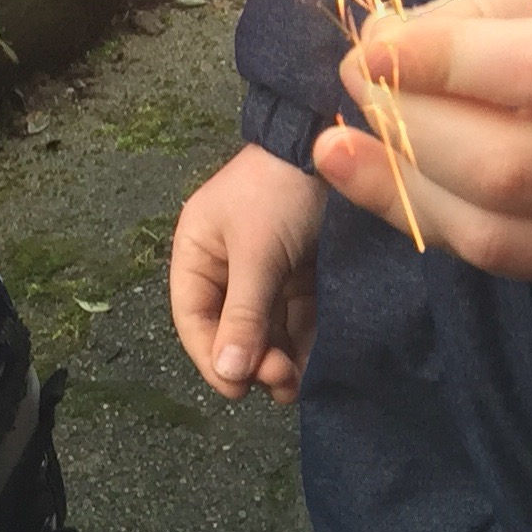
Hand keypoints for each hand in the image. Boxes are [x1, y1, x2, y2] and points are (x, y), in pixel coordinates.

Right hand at [171, 145, 325, 403]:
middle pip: (232, 329)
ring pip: (267, 328)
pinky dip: (302, 341)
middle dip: (253, 360)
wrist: (336, 141)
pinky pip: (296, 316)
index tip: (238, 390)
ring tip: (297, 381)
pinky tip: (313, 363)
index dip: (211, 357)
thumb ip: (243, 314)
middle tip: (280, 381)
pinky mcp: (300, 270)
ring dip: (279, 357)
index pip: (194, 318)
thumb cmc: (280, 191)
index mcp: (198, 251)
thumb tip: (227, 374)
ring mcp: (265, 267)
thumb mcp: (257, 251)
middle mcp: (227, 263)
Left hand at [313, 0, 531, 286]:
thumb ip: (470, 14)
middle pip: (515, 168)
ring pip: (503, 233)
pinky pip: (512, 263)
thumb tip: (375, 52)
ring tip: (344, 145)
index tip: (370, 50)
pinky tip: (390, 184)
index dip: (443, 66)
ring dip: (406, 190)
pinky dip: (439, 225)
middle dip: (412, 131)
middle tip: (357, 85)